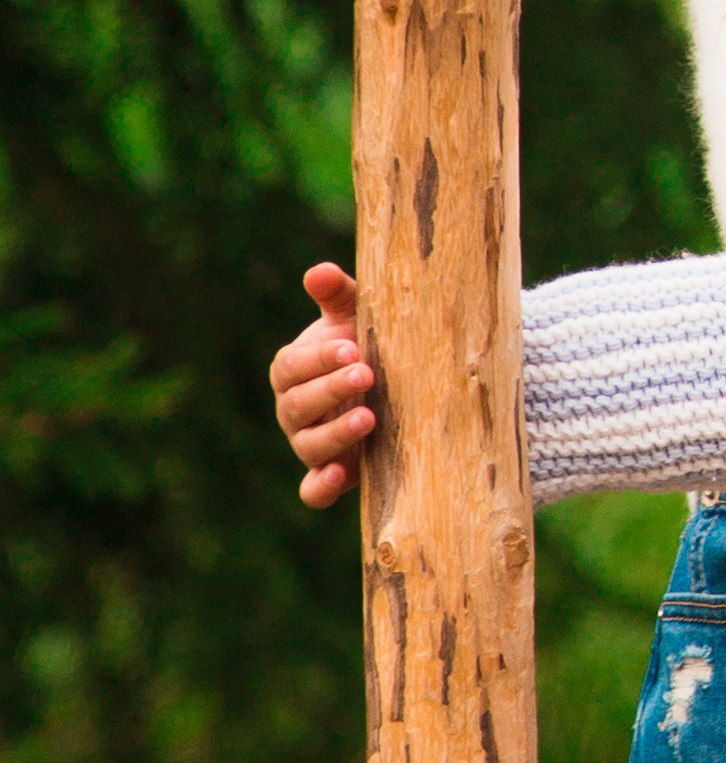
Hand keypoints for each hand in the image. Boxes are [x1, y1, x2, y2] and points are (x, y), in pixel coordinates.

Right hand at [270, 262, 371, 506]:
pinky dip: (321, 487)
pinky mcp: (331, 473)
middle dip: (331, 390)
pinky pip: (314, 490)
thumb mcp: (357, 314)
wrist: (396, 382)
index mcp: (292, 370)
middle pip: (298, 405)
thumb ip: (337, 295)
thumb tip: (318, 272)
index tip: (353, 348)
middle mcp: (294, 410)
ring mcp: (309, 443)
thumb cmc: (368, 341)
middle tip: (368, 374)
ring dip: (335, 434)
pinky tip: (344, 474)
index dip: (318, 359)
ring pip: (307, 446)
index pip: (292, 366)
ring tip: (369, 418)